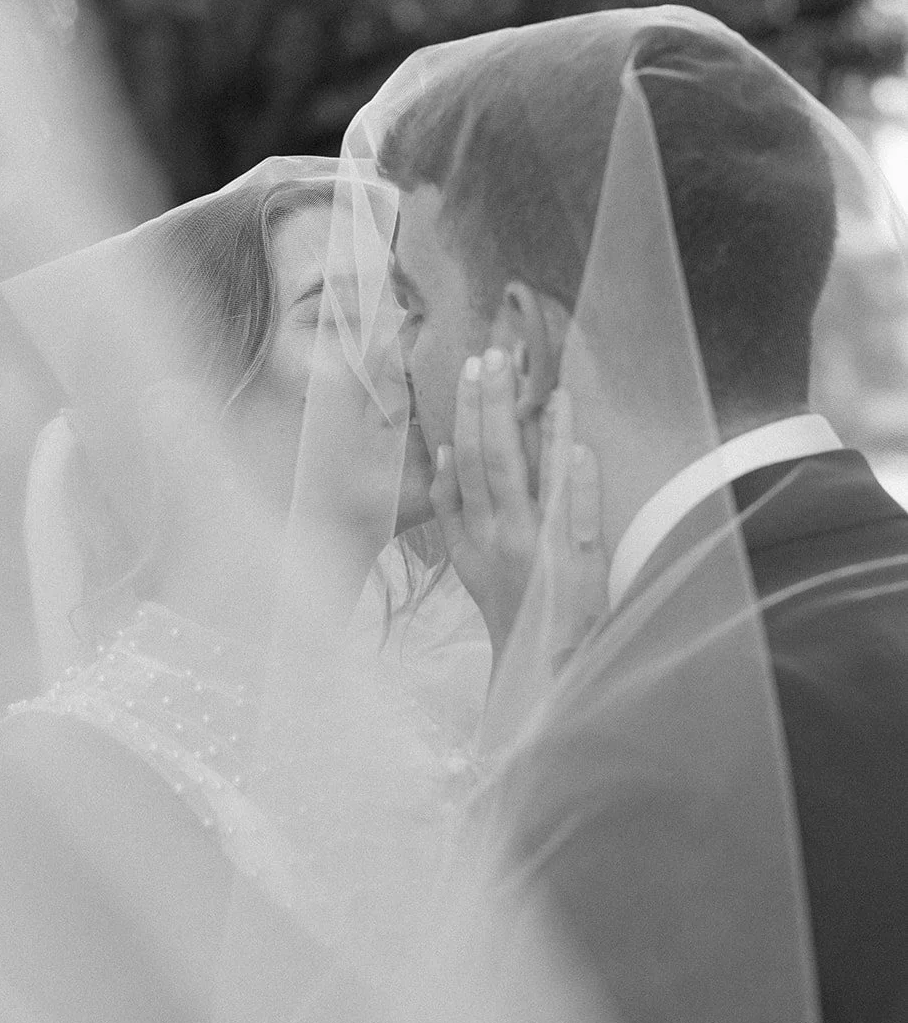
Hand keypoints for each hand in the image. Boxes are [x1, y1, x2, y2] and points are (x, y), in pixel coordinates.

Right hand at [430, 347, 605, 655]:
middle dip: (492, 405)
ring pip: (532, 480)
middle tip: (495, 356)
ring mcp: (540, 550)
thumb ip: (448, 506)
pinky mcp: (577, 565)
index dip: (467, 414)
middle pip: (492, 460)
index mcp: (473, 533)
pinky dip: (577, 480)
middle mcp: (502, 537)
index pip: (465, 462)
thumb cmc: (503, 602)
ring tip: (541, 385)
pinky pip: (576, 517)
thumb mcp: (462, 557)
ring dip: (537, 430)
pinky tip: (580, 445)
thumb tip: (443, 451)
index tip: (471, 370)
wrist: (539, 665)